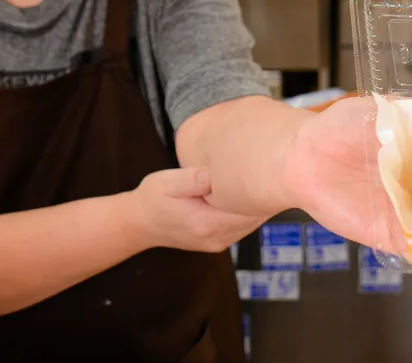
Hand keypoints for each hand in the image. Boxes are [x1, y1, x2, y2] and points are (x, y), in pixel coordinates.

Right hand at [129, 167, 264, 253]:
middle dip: (263, 196)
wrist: (141, 224)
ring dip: (256, 203)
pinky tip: (245, 193)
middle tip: (270, 169)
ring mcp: (219, 242)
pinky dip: (246, 211)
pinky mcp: (218, 241)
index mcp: (206, 223)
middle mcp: (217, 238)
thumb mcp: (167, 183)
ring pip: (251, 223)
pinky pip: (242, 226)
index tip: (269, 170)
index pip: (249, 211)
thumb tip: (216, 172)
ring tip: (260, 178)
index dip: (262, 191)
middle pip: (255, 218)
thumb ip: (193, 178)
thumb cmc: (153, 199)